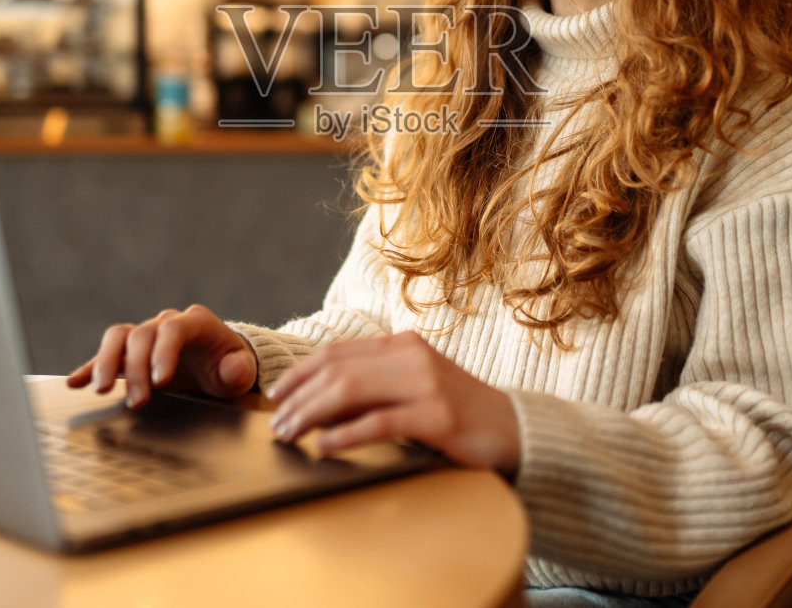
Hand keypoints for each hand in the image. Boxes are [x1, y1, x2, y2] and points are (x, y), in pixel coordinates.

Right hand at [66, 304, 256, 408]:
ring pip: (119, 337)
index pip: (173, 329)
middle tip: (137, 402)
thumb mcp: (242, 370)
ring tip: (101, 390)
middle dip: (136, 369)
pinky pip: (106, 354)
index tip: (159, 381)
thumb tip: (231, 368)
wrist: (218, 362)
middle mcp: (166, 323)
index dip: (163, 352)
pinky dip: (90, 367)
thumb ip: (238, 370)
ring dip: (106, 362)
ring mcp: (146, 336)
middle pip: (142, 336)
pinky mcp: (131, 352)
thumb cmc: (230, 366)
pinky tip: (74, 383)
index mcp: (196, 323)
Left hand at [265, 331, 519, 474]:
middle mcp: (412, 356)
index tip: (275, 395)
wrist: (516, 430)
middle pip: (337, 370)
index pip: (337, 352)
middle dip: (298, 397)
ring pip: (351, 391)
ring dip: (312, 414)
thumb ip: (376, 387)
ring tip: (291, 434)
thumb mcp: (414, 389)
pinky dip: (345, 434)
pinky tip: (325, 446)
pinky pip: (380, 422)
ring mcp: (427, 383)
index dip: (299, 372)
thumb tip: (316, 402)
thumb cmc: (458, 415)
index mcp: (403, 345)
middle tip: (276, 424)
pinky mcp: (438, 416)